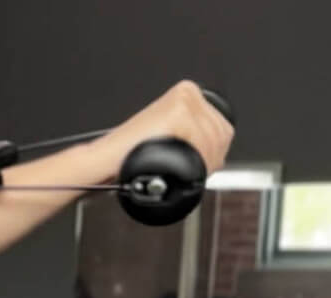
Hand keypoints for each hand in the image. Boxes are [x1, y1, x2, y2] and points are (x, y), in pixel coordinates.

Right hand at [104, 81, 234, 179]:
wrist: (108, 159)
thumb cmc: (132, 153)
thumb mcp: (172, 138)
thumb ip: (195, 138)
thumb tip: (218, 152)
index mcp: (188, 94)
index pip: (222, 126)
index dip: (216, 151)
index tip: (204, 165)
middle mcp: (188, 93)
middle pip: (221, 133)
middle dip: (212, 158)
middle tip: (194, 172)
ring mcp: (183, 101)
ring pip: (214, 140)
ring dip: (204, 162)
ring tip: (186, 170)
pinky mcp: (178, 112)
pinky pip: (201, 144)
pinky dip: (193, 160)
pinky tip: (178, 163)